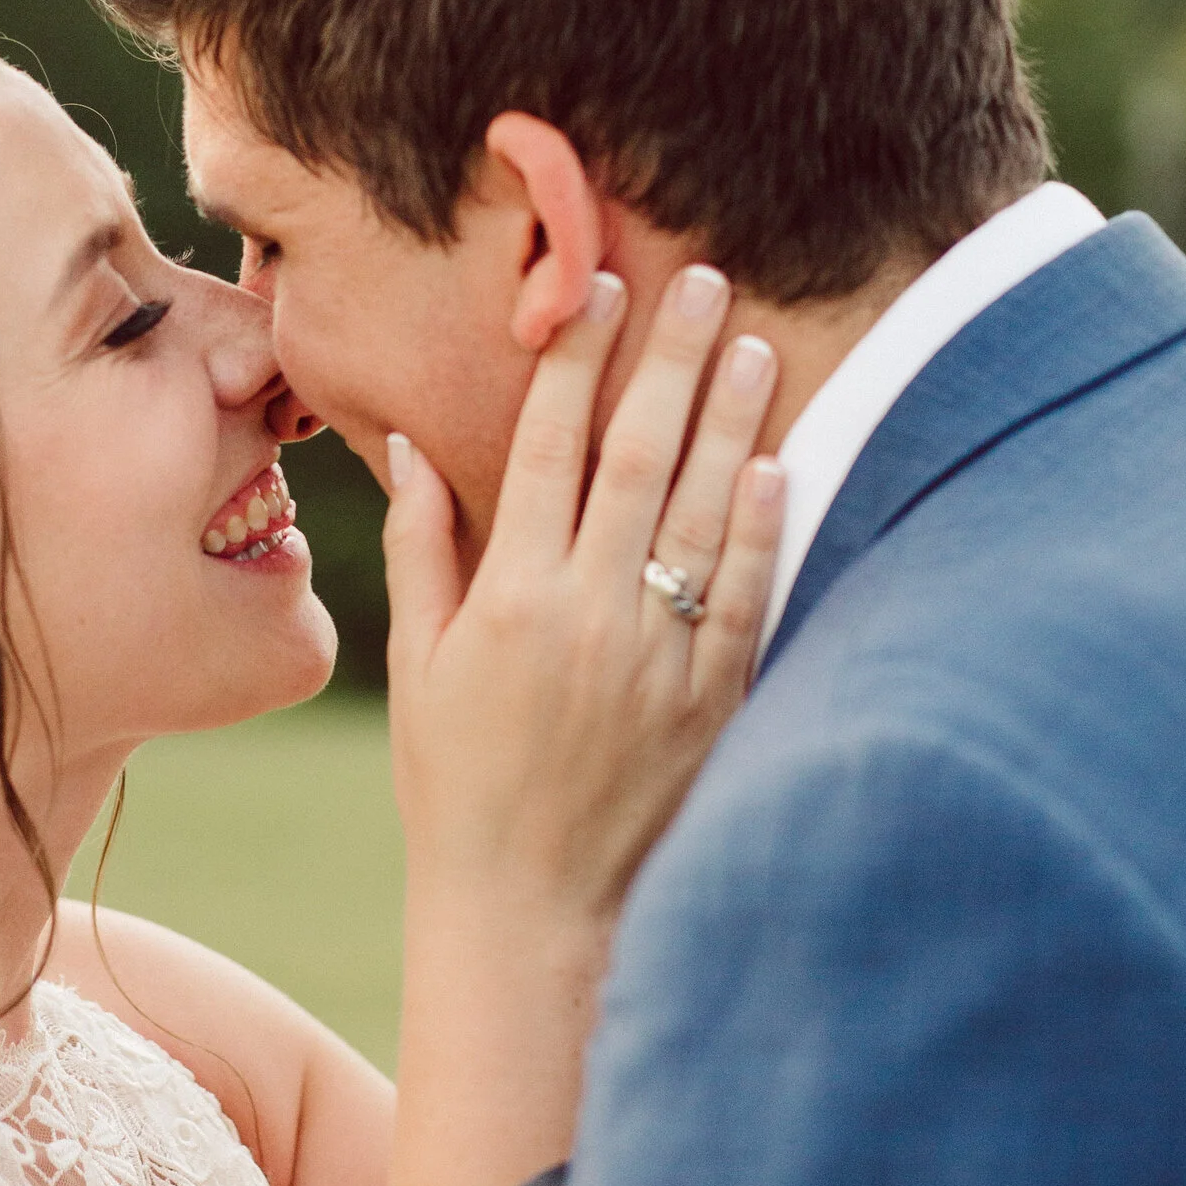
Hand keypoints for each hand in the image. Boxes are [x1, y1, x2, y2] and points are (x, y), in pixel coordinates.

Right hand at [384, 264, 781, 931]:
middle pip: (636, 456)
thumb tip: (408, 447)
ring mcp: (655, 657)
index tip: (596, 286)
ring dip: (728, 421)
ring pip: (699, 512)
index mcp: (508, 597)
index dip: (575, 359)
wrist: (532, 907)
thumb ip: (425, 549)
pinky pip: (742, 596)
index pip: (548, 446)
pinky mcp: (709, 701)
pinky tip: (776, 465)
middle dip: (667, 360)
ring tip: (750, 342)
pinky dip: (760, 529)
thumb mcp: (423, 667)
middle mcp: (585, 615)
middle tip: (701, 279)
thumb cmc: (460, 784)